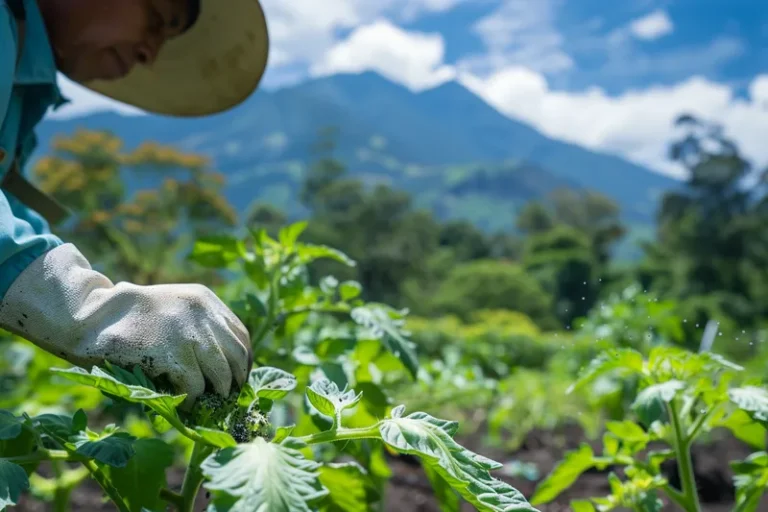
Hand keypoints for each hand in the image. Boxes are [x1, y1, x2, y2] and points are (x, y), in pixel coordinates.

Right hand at [0, 244, 251, 407]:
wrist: (90, 315)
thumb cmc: (128, 315)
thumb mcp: (172, 307)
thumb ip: (198, 323)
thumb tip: (226, 362)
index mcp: (205, 299)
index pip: (241, 335)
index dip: (242, 361)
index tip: (238, 378)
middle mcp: (202, 314)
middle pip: (236, 356)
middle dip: (233, 381)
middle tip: (224, 396)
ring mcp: (188, 334)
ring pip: (221, 374)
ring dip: (214, 393)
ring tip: (203, 401)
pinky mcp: (172, 355)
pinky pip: (195, 387)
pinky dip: (190, 400)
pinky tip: (182, 403)